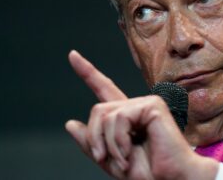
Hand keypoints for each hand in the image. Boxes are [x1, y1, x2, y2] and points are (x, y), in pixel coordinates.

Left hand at [65, 50, 218, 179]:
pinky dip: (118, 140)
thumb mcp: (110, 159)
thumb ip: (91, 142)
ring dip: (108, 144)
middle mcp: (135, 106)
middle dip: (95, 138)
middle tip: (105, 158)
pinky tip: (130, 150)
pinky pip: (119, 117)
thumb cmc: (148, 173)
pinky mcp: (153, 105)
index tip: (73, 55)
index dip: (88, 72)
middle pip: (98, 110)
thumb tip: (70, 124)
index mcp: (126, 117)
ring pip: (106, 115)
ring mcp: (145, 103)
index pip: (104, 89)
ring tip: (123, 159)